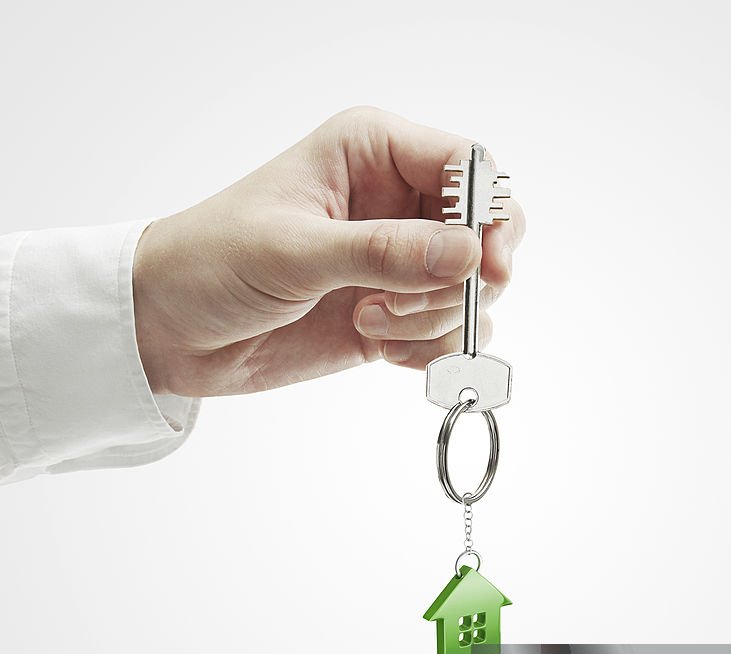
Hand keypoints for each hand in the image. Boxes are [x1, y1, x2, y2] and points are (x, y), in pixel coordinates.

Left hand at [133, 107, 524, 395]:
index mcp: (374, 154)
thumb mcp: (294, 250)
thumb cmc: (212, 261)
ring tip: (368, 322)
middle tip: (402, 303)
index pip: (468, 166)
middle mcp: (396, 204)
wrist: (172, 329)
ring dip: (433, 320)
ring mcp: (399, 265)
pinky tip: (384, 351)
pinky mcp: (395, 316)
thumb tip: (468, 253)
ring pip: (472, 292)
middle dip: (461, 279)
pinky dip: (431, 352)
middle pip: (486, 233)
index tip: (482, 266)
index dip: (488, 214)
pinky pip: (450, 335)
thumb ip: (384, 252)